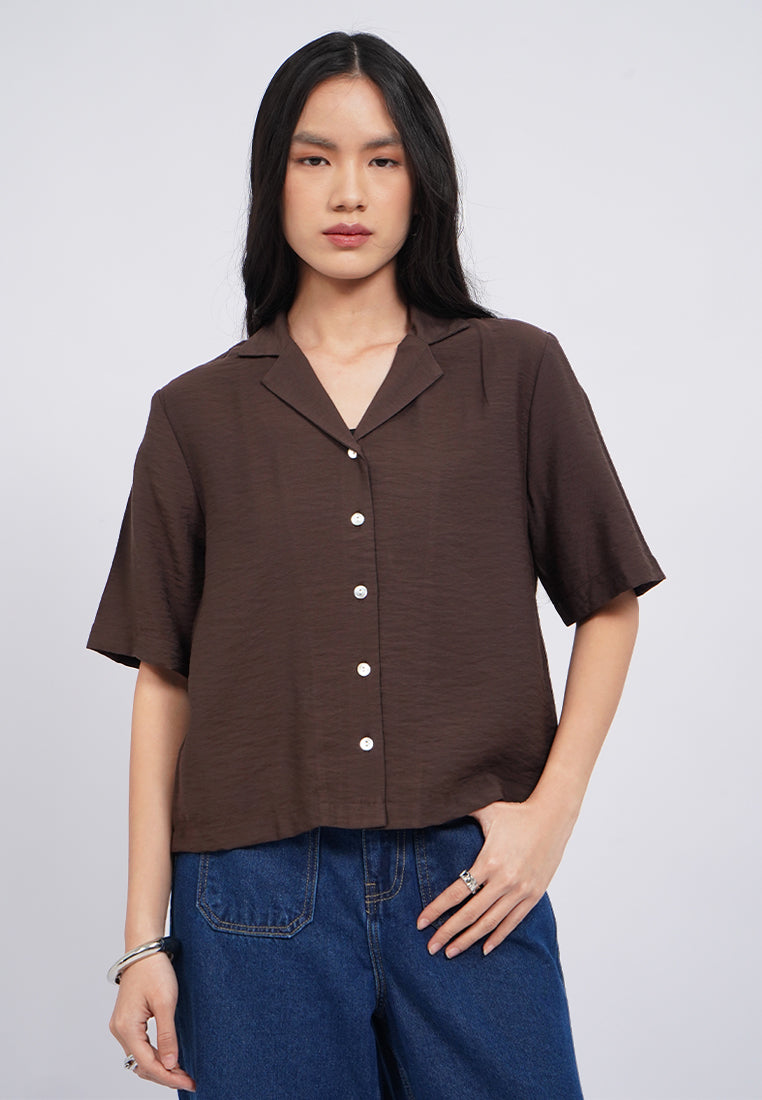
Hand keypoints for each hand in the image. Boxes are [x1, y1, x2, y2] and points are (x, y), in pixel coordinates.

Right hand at [110, 952, 195, 1090]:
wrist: (144, 950)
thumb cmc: (154, 971)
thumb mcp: (166, 1003)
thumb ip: (167, 1036)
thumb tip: (170, 1065)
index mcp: (127, 1027)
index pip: (148, 1064)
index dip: (169, 1076)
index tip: (189, 1082)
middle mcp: (119, 1030)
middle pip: (141, 1065)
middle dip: (165, 1075)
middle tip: (189, 1080)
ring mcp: (121, 1026)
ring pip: (139, 1058)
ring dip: (159, 1068)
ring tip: (182, 1072)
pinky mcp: (127, 1021)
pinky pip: (139, 1047)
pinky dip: (153, 1056)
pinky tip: (169, 1058)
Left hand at [416, 797, 575, 957]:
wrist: (553, 817)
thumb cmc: (517, 813)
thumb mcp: (487, 811)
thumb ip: (462, 812)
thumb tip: (438, 807)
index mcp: (489, 861)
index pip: (456, 893)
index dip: (436, 910)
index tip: (421, 923)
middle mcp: (504, 880)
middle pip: (470, 914)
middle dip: (448, 932)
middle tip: (430, 947)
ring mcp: (521, 890)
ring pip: (490, 923)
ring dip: (469, 940)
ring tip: (451, 952)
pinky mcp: (534, 895)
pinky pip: (513, 921)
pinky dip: (498, 937)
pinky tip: (484, 948)